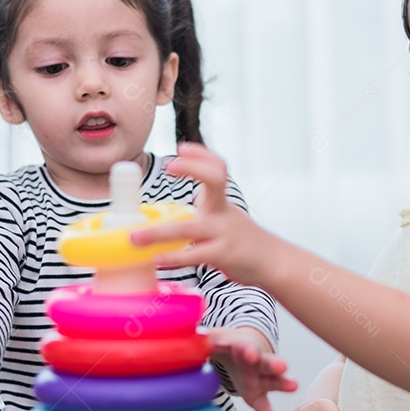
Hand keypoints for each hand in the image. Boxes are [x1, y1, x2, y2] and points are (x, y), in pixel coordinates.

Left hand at [130, 143, 276, 286]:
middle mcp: (223, 211)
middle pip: (214, 180)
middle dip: (191, 169)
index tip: (181, 148)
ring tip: (135, 236)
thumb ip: (203, 212)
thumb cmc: (242, 240)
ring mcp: (223, 233)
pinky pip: (195, 255)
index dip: (201, 155)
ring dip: (159, 232)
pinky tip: (158, 260)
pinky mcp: (224, 254)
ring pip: (190, 228)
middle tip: (168, 167)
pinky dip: (174, 257)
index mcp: (221, 201)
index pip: (217, 167)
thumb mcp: (225, 217)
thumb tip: (168, 215)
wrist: (274, 262)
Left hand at [208, 326, 297, 410]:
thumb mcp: (215, 338)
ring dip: (282, 383)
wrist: (241, 349)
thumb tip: (195, 335)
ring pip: (273, 380)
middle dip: (273, 364)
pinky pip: (263, 402)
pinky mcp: (257, 393)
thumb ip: (204, 338)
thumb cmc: (227, 344)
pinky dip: (265, 409)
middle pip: (265, 362)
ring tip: (293, 386)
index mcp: (242, 346)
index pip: (244, 347)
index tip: (249, 352)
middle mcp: (254, 362)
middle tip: (282, 366)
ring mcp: (259, 378)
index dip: (247, 350)